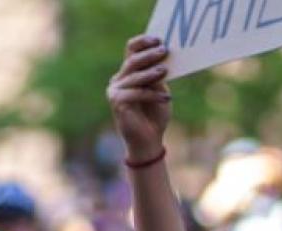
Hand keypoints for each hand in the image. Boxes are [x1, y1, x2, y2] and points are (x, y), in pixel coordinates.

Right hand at [108, 36, 171, 163]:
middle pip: (132, 61)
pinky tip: (166, 97)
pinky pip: (136, 93)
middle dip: (149, 55)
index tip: (158, 40)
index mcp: (128, 73)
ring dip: (151, 73)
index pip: (131, 50)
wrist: (149, 140)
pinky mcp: (117, 103)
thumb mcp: (160, 89)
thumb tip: (163, 57)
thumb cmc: (155, 114)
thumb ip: (158, 75)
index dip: (143, 42)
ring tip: (165, 72)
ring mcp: (115, 91)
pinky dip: (152, 94)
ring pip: (134, 76)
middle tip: (164, 51)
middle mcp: (118, 80)